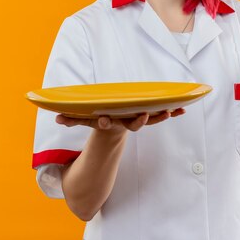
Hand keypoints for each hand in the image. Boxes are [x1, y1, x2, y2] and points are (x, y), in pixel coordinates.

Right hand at [55, 108, 185, 133]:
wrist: (114, 129)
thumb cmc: (99, 119)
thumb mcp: (85, 120)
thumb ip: (71, 120)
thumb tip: (56, 120)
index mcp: (109, 123)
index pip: (106, 124)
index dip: (105, 123)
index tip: (104, 121)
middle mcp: (125, 123)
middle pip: (133, 124)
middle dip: (139, 121)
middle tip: (143, 116)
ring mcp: (137, 121)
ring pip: (150, 120)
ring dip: (161, 117)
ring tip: (170, 111)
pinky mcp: (148, 118)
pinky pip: (160, 115)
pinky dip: (171, 113)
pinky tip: (183, 109)